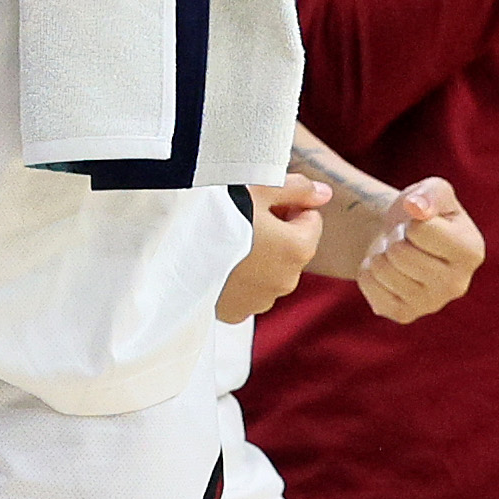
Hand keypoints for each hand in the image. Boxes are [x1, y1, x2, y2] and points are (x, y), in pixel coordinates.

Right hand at [216, 173, 329, 322]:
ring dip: (257, 257)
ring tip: (224, 240)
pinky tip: (217, 264)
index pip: (310, 219)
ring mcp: (260, 300)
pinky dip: (237, 279)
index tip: (259, 202)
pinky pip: (246, 292)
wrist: (173, 240)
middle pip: (290, 247)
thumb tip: (325, 194)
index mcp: (299, 248)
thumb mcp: (259, 186)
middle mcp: (287, 280)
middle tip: (240, 218)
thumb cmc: (219, 209)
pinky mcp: (235, 312)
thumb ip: (298, 188)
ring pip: (269, 271)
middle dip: (275, 233)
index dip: (287, 205)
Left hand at [354, 177, 483, 323]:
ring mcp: (431, 304)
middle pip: (400, 252)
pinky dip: (368, 271)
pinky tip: (387, 272)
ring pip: (382, 269)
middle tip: (404, 241)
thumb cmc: (420, 213)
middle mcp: (457, 285)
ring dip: (381, 254)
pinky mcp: (404, 314)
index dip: (411, 221)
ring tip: (396, 255)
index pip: (421, 230)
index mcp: (471, 252)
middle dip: (394, 238)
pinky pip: (368, 285)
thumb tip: (416, 208)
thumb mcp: (432, 190)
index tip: (419, 226)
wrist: (399, 239)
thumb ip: (431, 192)